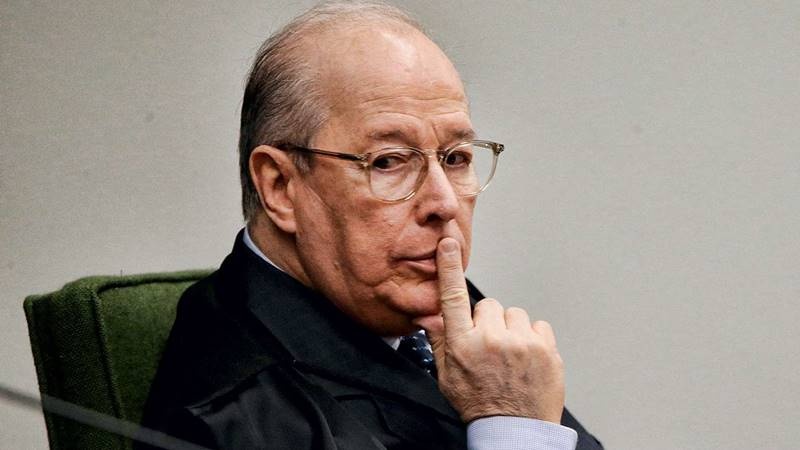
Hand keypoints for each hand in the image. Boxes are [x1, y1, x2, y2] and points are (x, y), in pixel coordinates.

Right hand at [414, 238, 564, 422]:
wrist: (515, 430)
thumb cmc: (480, 405)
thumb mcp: (447, 377)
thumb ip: (440, 342)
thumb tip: (429, 316)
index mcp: (462, 345)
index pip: (452, 296)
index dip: (449, 266)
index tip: (448, 243)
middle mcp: (491, 339)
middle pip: (488, 305)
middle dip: (488, 321)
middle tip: (490, 346)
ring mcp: (521, 342)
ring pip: (514, 314)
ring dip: (511, 329)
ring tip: (510, 355)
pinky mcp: (545, 348)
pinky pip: (538, 325)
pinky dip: (533, 338)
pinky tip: (526, 358)